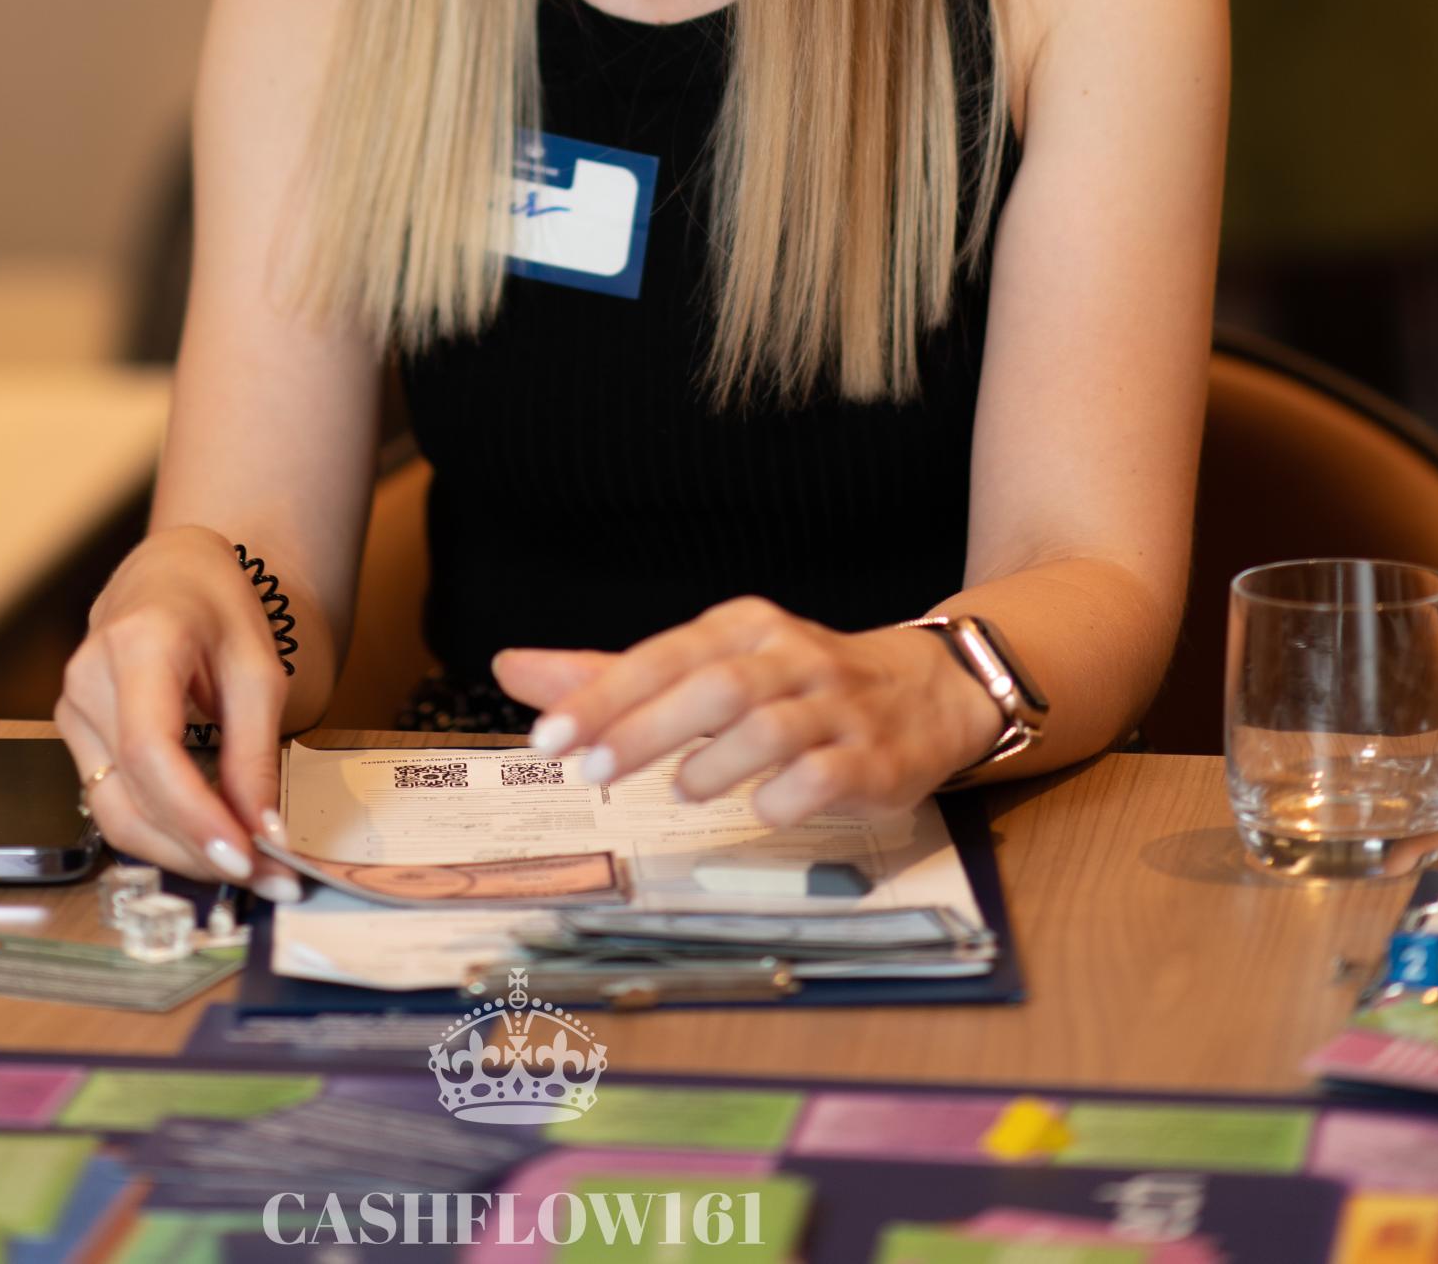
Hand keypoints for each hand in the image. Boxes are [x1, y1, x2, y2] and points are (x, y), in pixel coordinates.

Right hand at [55, 526, 301, 899]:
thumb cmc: (214, 603)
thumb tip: (263, 832)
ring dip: (180, 852)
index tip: (244, 857)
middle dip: (196, 851)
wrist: (167, 571)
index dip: (193, 815)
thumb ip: (255, 752)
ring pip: (115, 813)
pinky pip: (112, 800)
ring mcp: (71, 708)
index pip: (151, 751)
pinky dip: (162, 830)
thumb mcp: (257, 667)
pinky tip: (207, 839)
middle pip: (129, 796)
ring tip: (246, 866)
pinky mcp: (75, 733)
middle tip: (265, 876)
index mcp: (137, 643)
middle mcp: (89, 678)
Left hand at [492, 596, 1004, 822]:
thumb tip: (513, 669)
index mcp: (742, 627)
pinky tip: (761, 809)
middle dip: (644, 728)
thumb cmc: (794, 683)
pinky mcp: (874, 758)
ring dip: (713, 761)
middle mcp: (790, 657)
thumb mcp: (707, 665)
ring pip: (768, 726)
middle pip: (710, 686)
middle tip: (589, 772)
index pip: (663, 655)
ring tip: (680, 791)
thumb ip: (613, 675)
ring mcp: (835, 707)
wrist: (925, 691)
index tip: (548, 737)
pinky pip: (826, 775)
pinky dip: (785, 796)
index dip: (605, 696)